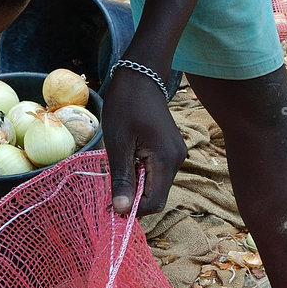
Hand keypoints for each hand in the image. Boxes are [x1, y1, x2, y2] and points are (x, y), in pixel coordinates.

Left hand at [102, 66, 187, 216]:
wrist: (140, 77)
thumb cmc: (126, 106)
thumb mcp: (118, 144)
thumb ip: (122, 178)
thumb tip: (121, 210)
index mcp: (166, 160)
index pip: (154, 202)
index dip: (132, 209)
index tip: (110, 205)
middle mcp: (177, 160)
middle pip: (156, 196)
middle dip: (133, 198)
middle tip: (110, 188)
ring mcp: (176, 155)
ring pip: (156, 185)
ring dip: (136, 185)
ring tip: (118, 168)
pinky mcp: (170, 150)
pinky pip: (156, 173)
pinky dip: (141, 174)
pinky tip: (128, 160)